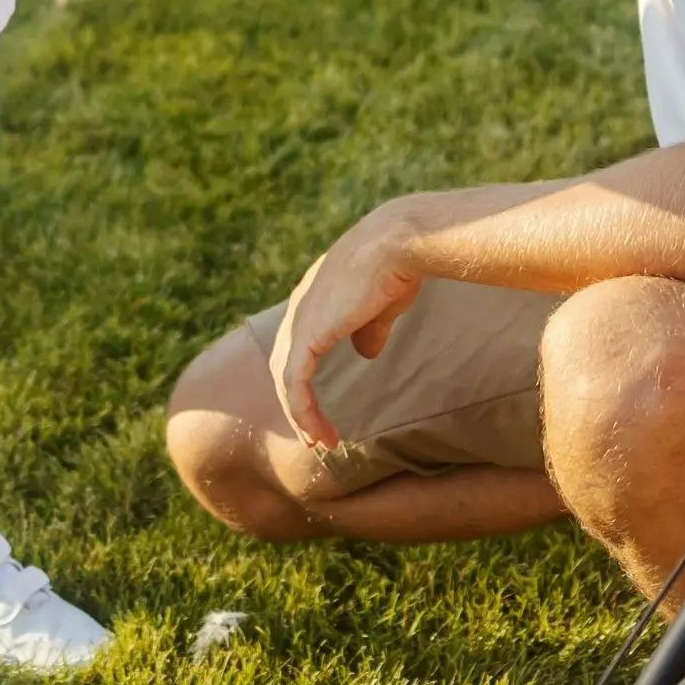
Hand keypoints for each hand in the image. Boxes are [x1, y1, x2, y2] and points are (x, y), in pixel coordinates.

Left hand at [268, 205, 430, 448]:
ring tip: (319, 442)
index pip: (299, 344)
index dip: (307, 377)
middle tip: (315, 435)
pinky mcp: (307, 334)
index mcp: (315, 296)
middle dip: (298, 402)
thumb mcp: (381, 305)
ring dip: (300, 415)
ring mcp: (300, 319)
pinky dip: (303, 412)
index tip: (324, 404)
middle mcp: (300, 306)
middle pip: (285, 364)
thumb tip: (367, 353)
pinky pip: (295, 384)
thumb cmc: (399, 266)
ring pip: (286, 378)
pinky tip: (319, 433)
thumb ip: (370, 329)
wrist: (400, 243)